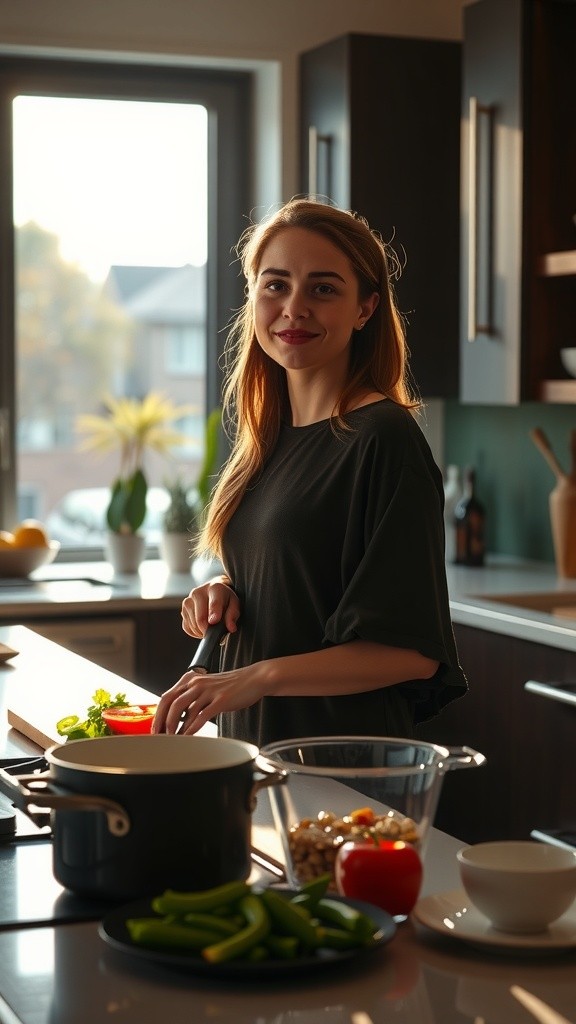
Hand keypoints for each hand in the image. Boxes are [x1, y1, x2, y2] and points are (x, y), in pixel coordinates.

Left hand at [151, 663, 268, 735]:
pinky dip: (192, 728)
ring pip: (183, 709)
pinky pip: (201, 716)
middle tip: (159, 736)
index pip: (166, 697)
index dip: (158, 714)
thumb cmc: (230, 686)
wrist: (253, 679)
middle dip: (162, 721)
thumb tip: (175, 714)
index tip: (154, 729)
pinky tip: (189, 736)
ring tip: (173, 739)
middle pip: (170, 702)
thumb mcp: (206, 687)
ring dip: (175, 726)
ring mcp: (208, 691)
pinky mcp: (220, 700)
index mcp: (191, 679)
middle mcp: (196, 683)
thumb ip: (191, 698)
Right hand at [181, 577, 240, 637]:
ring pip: (194, 625)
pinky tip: (202, 627)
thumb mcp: (234, 604)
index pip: (214, 602)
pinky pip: (187, 627)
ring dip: (203, 631)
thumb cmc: (225, 598)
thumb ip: (233, 615)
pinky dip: (195, 632)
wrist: (213, 591)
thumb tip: (231, 628)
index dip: (214, 613)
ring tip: (211, 627)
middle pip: (200, 618)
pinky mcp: (182, 611)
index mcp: (214, 588)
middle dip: (209, 629)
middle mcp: (197, 593)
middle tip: (216, 633)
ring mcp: (188, 602)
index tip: (214, 621)